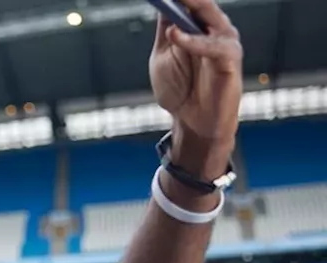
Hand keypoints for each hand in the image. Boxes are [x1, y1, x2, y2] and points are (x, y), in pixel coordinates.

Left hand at [149, 0, 243, 176]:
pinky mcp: (230, 60)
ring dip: (191, 7)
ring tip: (174, 2)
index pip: (190, 2)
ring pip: (211, 17)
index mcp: (199, 26)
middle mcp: (215, 29)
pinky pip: (214, 46)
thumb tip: (163, 4)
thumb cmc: (179, 89)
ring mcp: (225, 43)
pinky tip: (175, 35)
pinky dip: (193, 40)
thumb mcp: (164, 55)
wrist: (191, 121)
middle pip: (202, 4)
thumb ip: (166, 31)